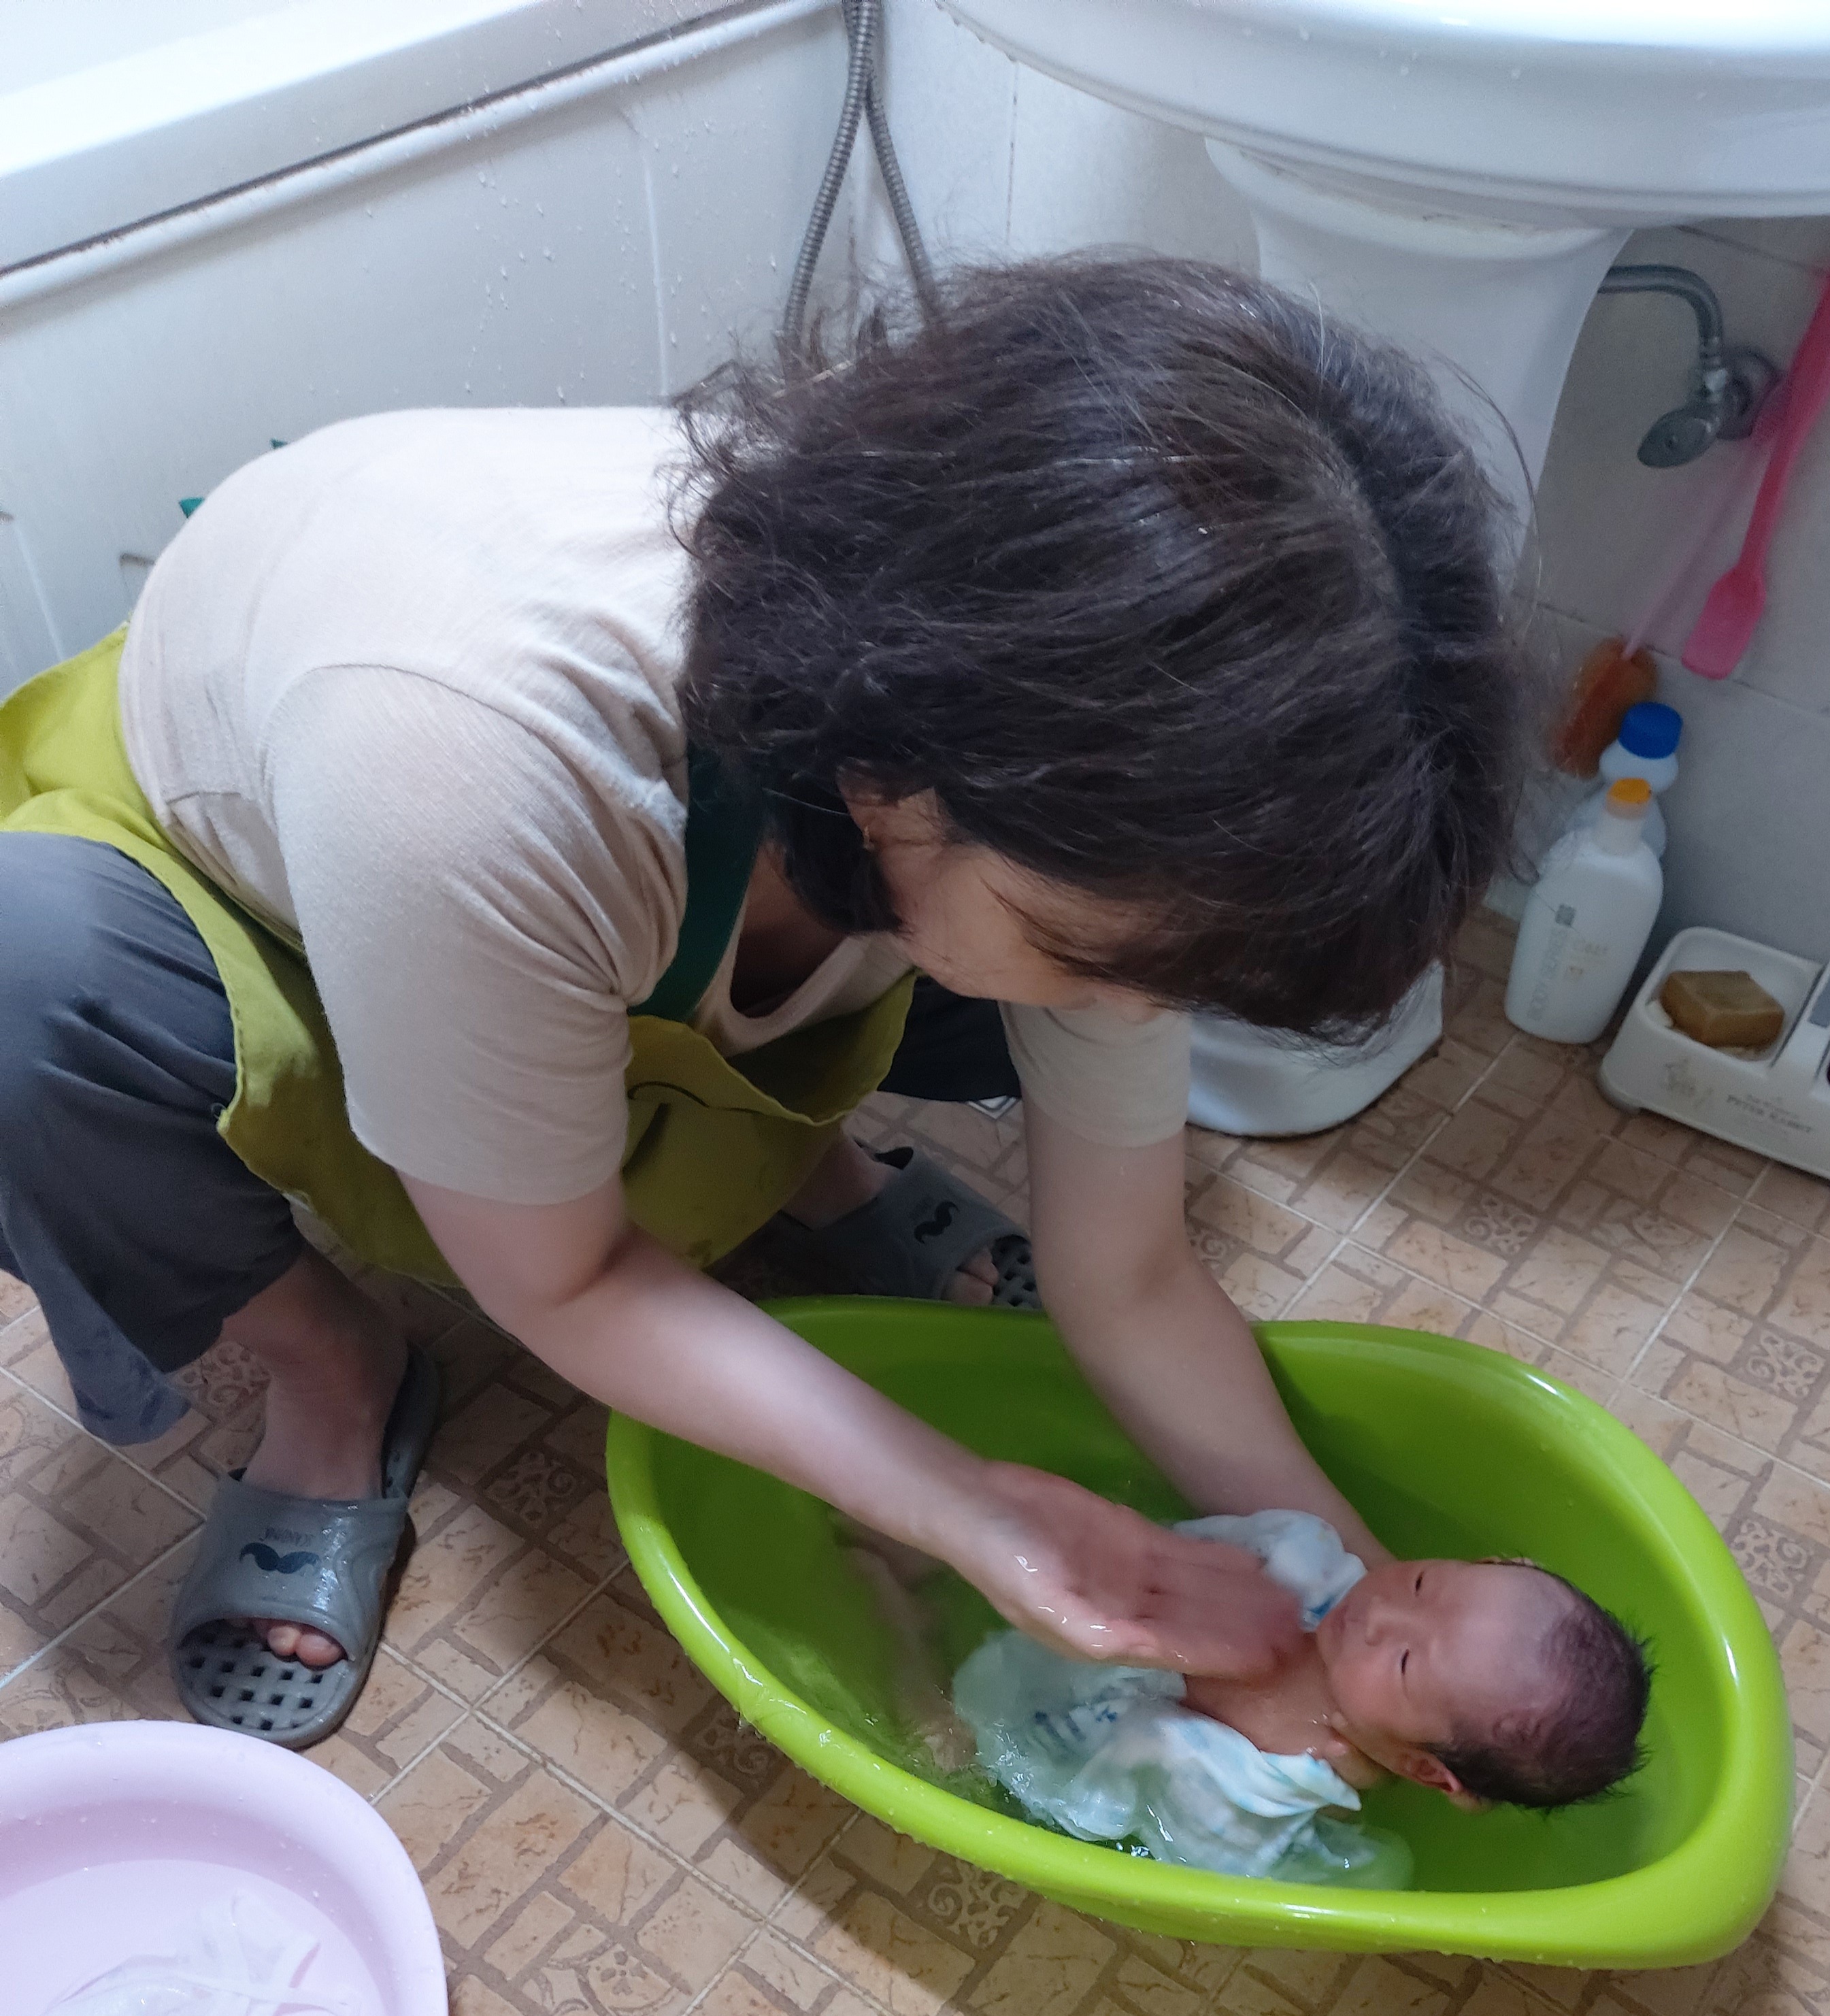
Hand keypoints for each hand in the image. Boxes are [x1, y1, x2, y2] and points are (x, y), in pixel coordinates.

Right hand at [942, 1462, 1305, 1678]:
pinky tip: (1253, 1566)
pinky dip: (1216, 1562)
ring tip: (1293, 1602)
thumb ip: (1093, 1625)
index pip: (1176, 1649)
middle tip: (1303, 1633)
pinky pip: (1180, 1556)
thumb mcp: (1045, 1599)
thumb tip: (1146, 1648)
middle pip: (1195, 1622)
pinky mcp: (1126, 1539)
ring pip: (1195, 1590)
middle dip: (1245, 1629)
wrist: (974, 1504)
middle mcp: (1122, 1613)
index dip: (1224, 1654)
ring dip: (1241, 1597)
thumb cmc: (1002, 1557)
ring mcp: (1126, 1576)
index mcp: (1102, 1638)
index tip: (1271, 1658)